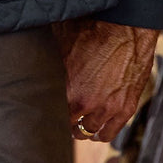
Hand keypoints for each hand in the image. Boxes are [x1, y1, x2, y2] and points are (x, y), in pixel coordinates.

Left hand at [51, 18, 157, 142]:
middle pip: (69, 126)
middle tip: (61, 121)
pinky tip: (98, 133)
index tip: (46, 112)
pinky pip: (111, 131)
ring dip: (83, 130)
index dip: (48, 113)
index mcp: (68, 89)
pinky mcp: (126, 108)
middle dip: (64, 123)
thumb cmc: (92, 31)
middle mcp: (87, 103)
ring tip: (78, 129)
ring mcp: (108, 108)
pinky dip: (103, 133)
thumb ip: (51, 63)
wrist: (126, 28)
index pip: (51, 114)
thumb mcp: (61, 44)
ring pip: (90, 131)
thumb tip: (35, 64)